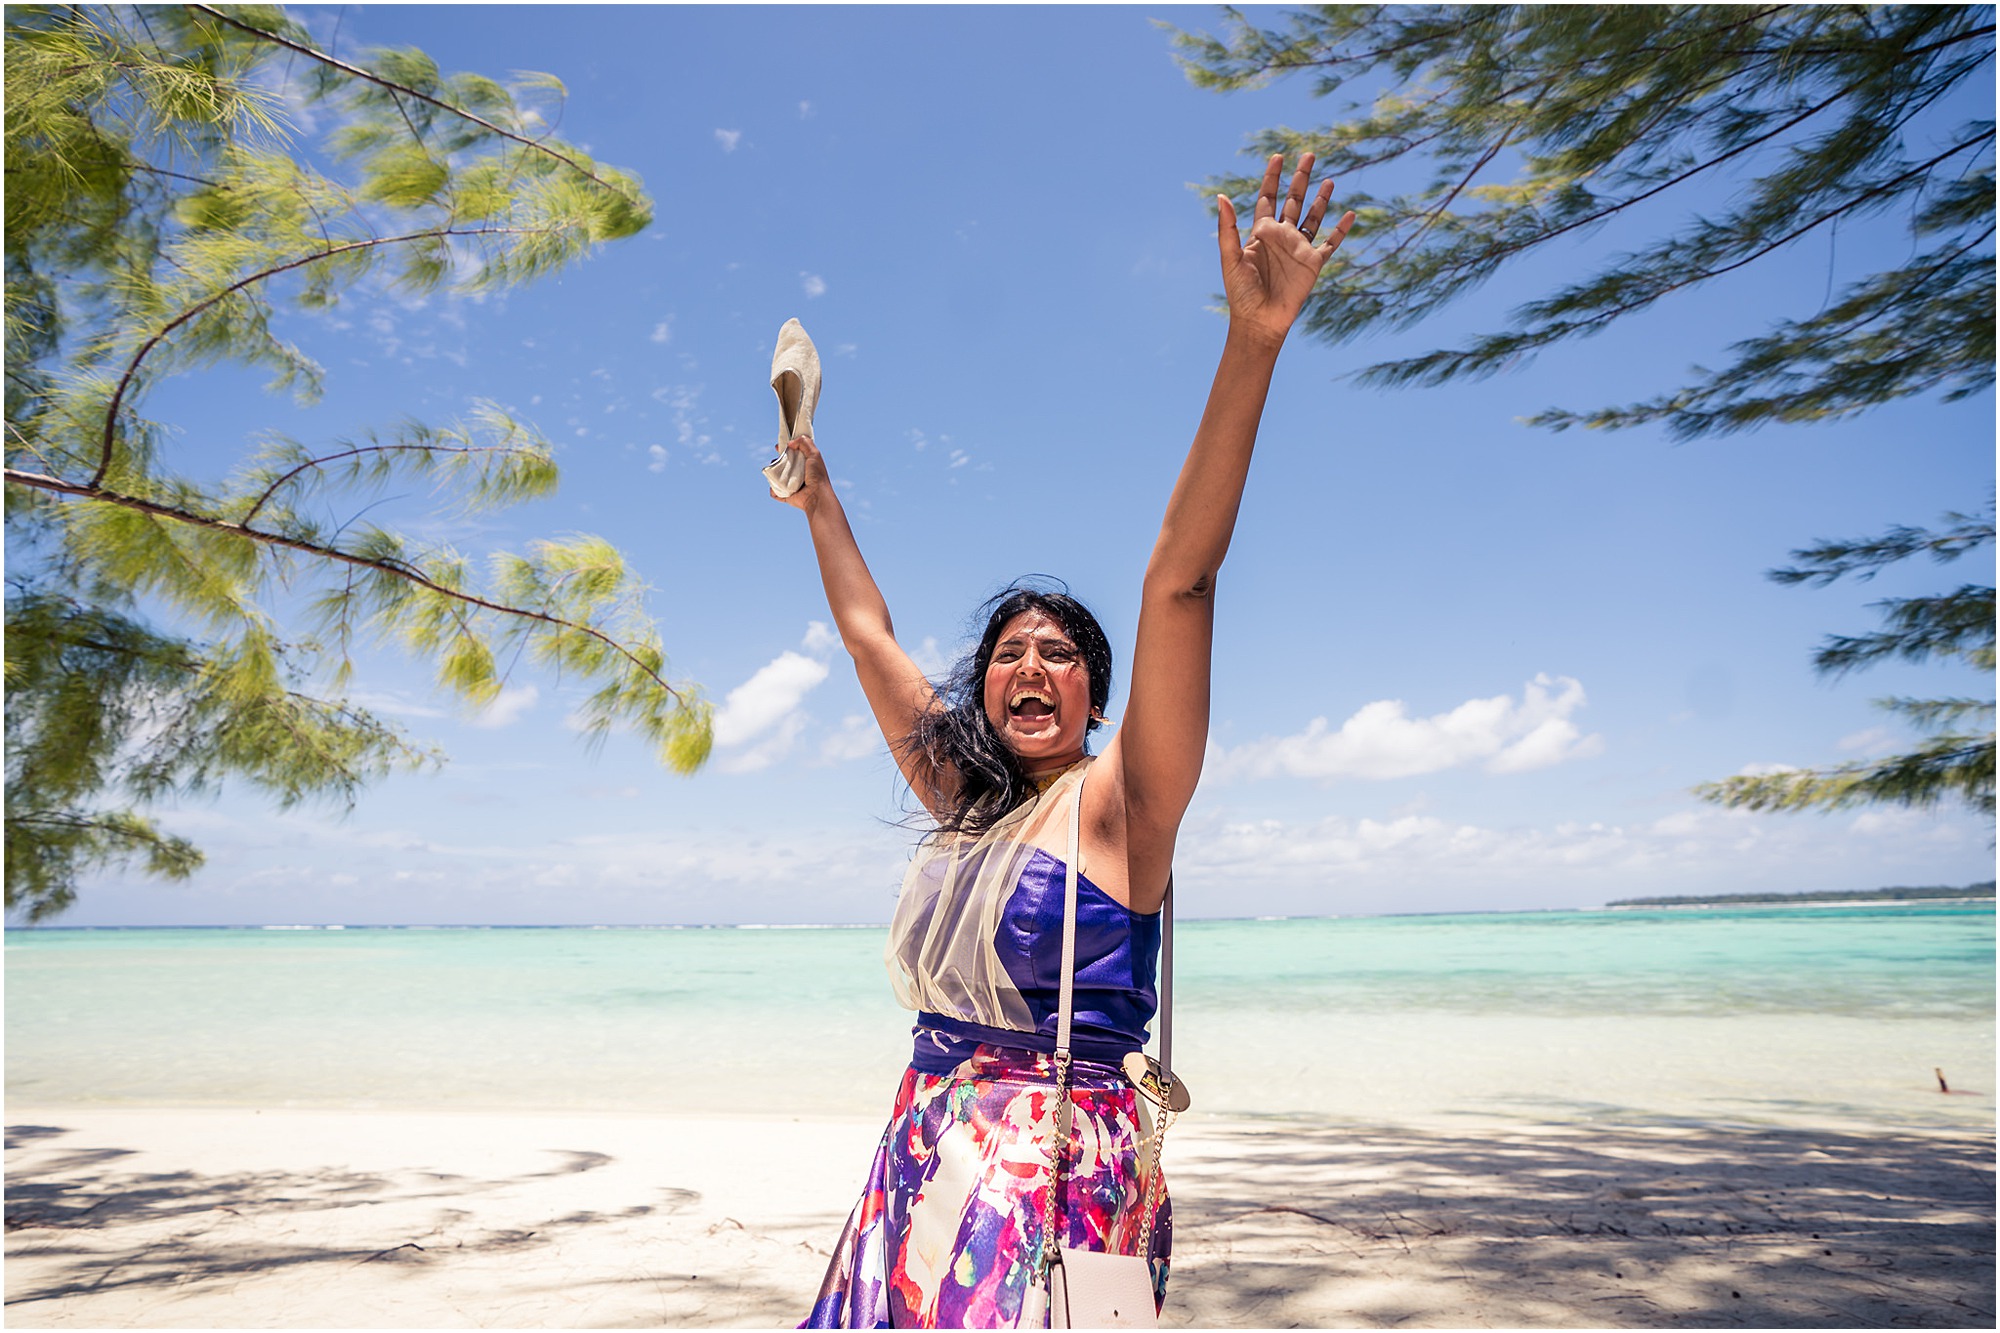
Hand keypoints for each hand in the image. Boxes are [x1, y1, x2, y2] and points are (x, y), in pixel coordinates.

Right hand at [770, 433, 830, 510]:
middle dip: (776, 461)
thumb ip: (804, 443)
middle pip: (782, 464)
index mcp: (804, 464)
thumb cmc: (817, 476)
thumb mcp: (814, 454)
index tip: (779, 446)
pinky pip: (775, 491)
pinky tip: (776, 487)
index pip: (792, 454)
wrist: (817, 496)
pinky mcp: (786, 495)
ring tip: (776, 473)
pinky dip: (774, 490)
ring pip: (776, 477)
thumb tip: (790, 443)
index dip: (785, 449)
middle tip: (776, 461)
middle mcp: (797, 474)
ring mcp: (791, 484)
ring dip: (773, 474)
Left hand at [1217, 152, 1354, 346]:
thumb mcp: (1230, 258)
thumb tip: (1220, 196)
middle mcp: (1282, 237)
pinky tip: (1350, 214)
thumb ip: (1227, 228)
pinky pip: (1331, 243)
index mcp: (1261, 233)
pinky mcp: (1313, 264)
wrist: (1259, 320)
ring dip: (1321, 199)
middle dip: (1300, 178)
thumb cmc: (1240, 293)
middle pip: (1294, 201)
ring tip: (1330, 180)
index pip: (1268, 198)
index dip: (1272, 178)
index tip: (1278, 157)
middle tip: (1309, 154)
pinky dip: (1342, 230)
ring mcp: (1299, 249)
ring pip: (1313, 217)